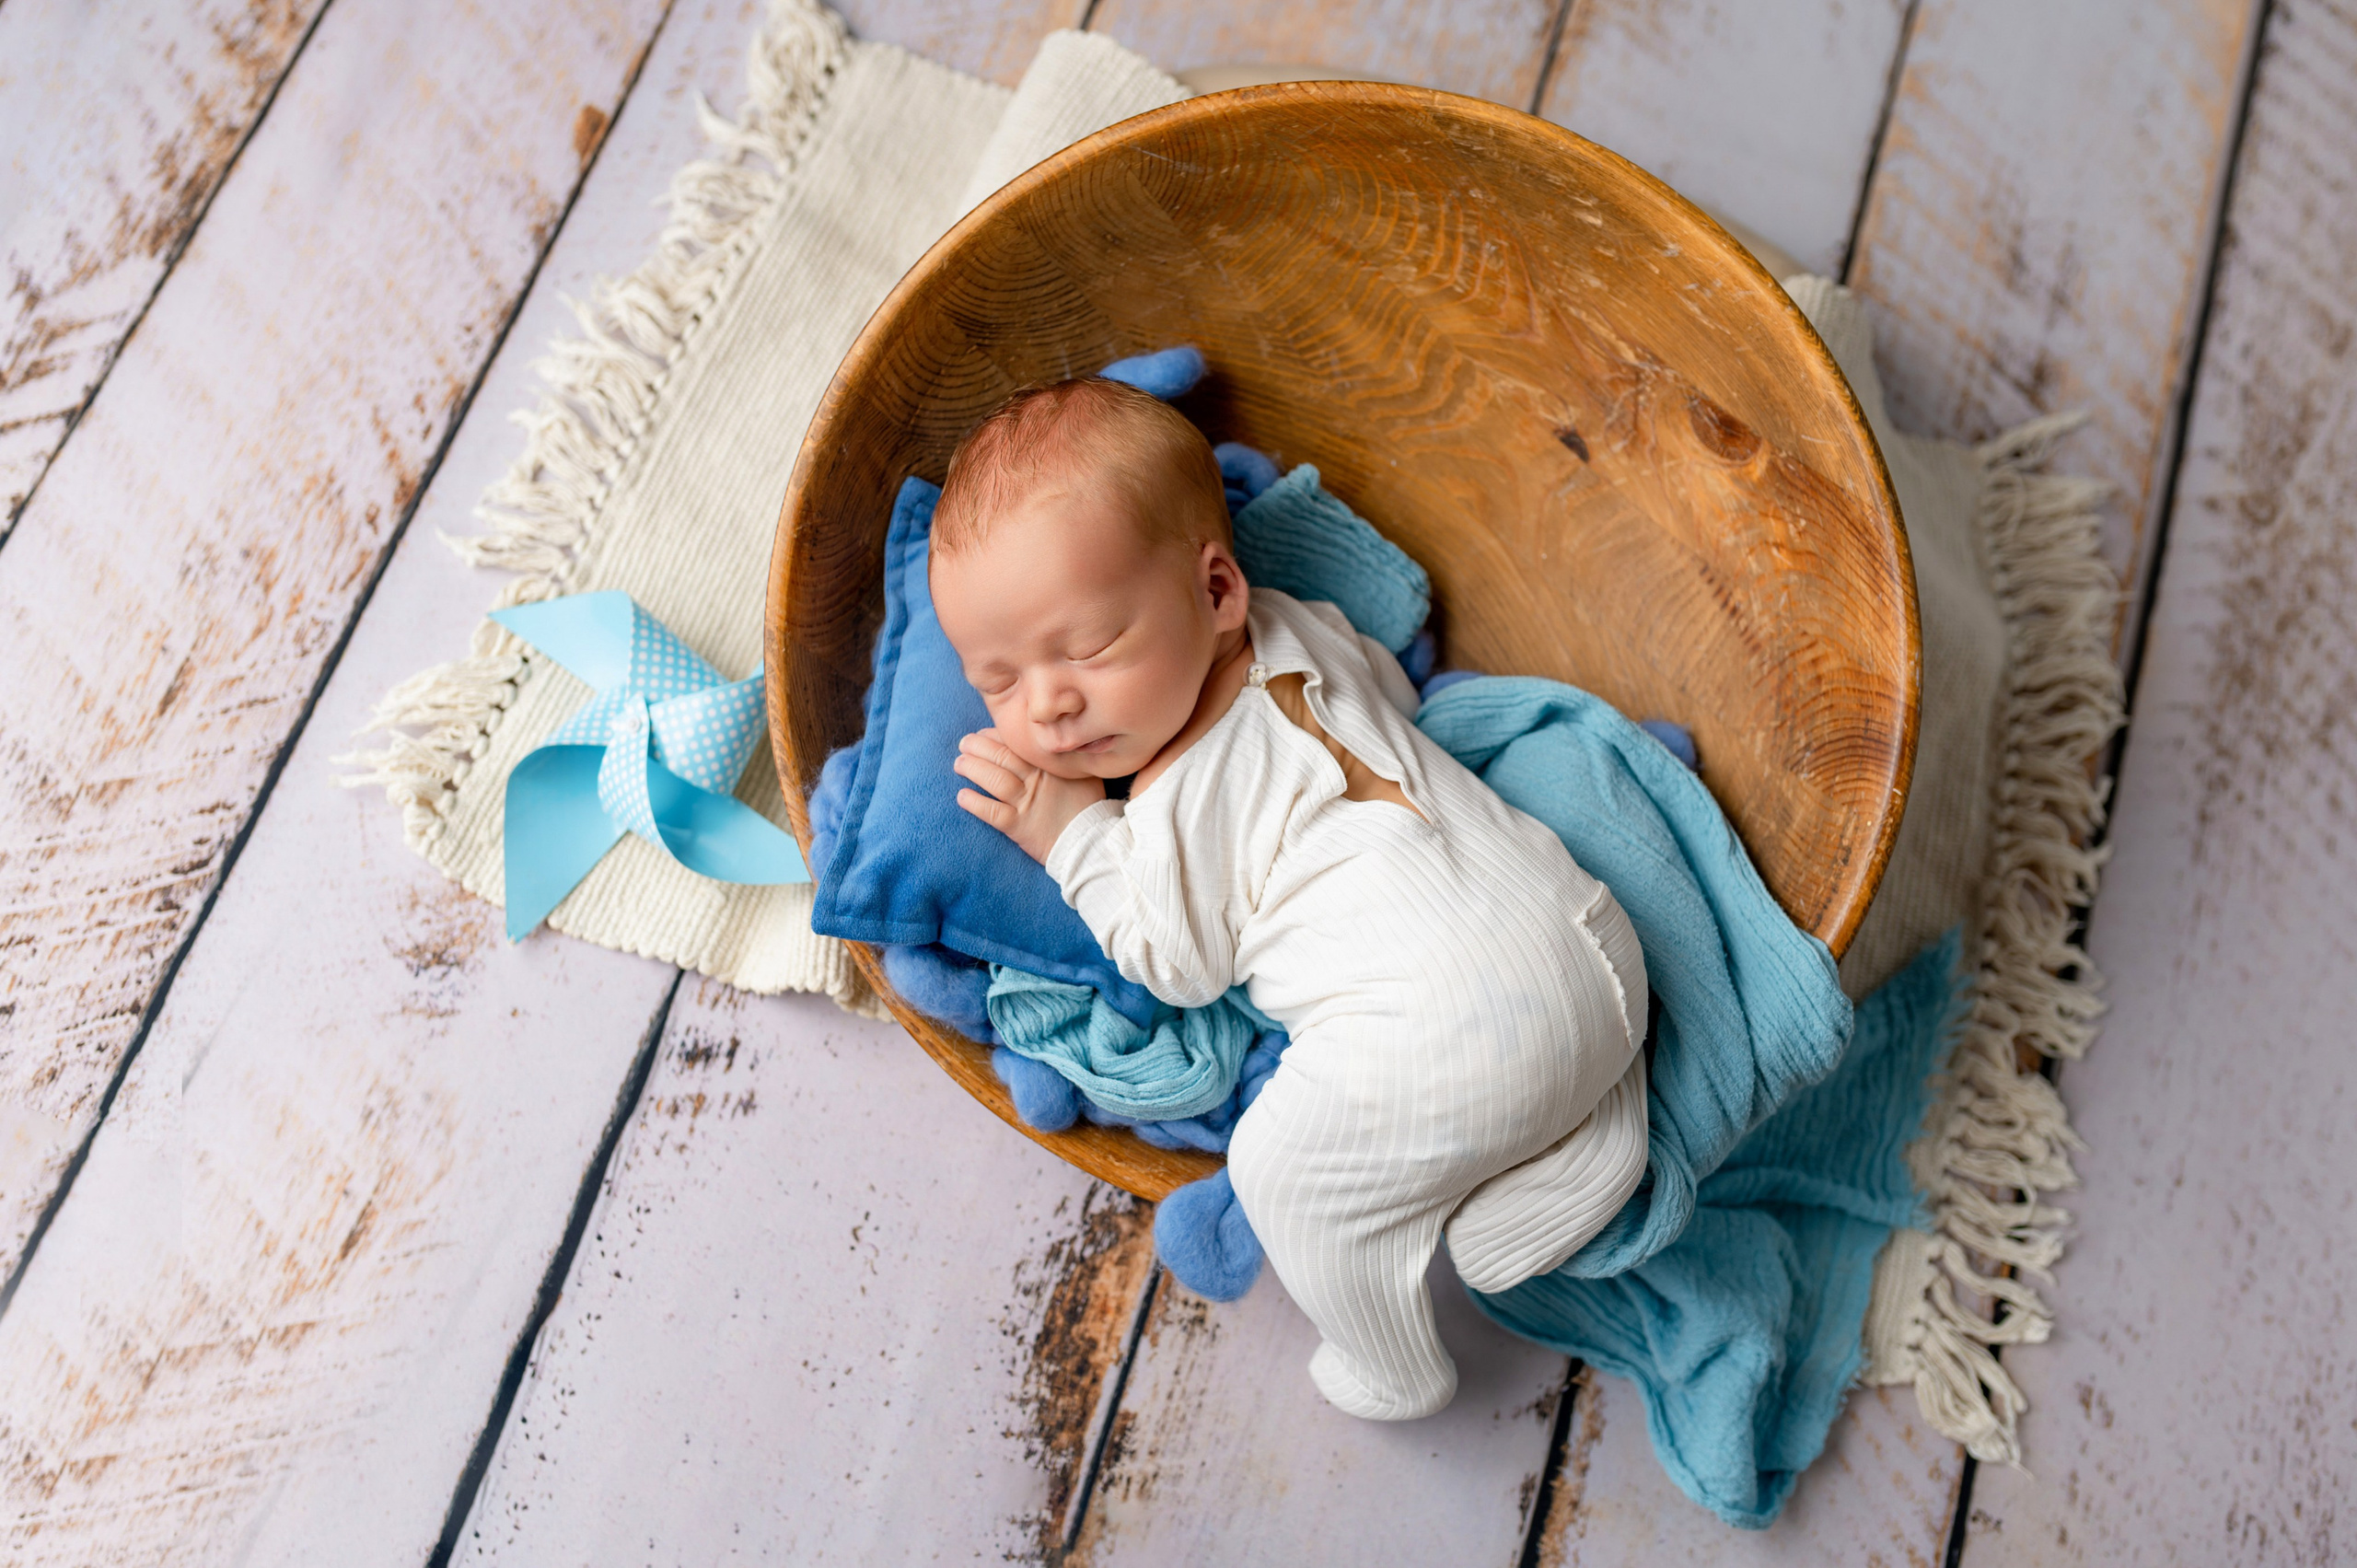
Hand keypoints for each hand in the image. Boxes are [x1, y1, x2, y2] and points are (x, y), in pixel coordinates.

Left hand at [953, 729, 1106, 863]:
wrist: (1092, 841)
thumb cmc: (1089, 806)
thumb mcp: (1084, 772)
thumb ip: (1067, 757)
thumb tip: (1054, 742)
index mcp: (1051, 764)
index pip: (1017, 742)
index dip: (996, 736)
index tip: (983, 734)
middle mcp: (1037, 779)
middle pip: (1002, 756)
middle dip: (978, 746)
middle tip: (964, 743)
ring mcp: (1027, 802)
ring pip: (994, 779)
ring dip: (973, 769)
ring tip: (959, 764)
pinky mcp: (1019, 826)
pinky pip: (992, 811)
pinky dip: (975, 803)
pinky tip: (962, 796)